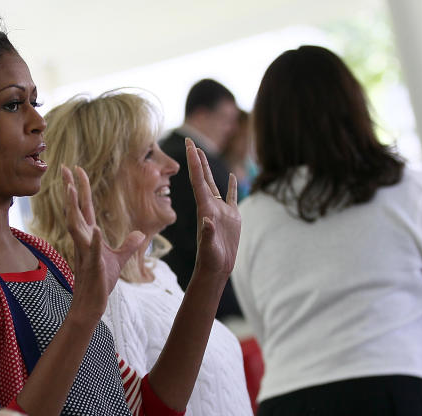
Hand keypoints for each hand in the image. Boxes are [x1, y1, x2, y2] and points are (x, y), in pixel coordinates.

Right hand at [62, 165, 145, 318]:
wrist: (92, 304)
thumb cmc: (101, 282)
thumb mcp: (119, 259)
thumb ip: (129, 245)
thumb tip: (139, 233)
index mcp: (89, 236)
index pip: (84, 207)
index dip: (80, 187)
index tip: (75, 168)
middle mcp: (83, 241)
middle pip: (75, 210)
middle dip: (70, 188)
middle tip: (64, 167)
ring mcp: (86, 252)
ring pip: (76, 226)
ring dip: (73, 208)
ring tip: (70, 189)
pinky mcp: (93, 266)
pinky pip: (93, 252)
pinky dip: (94, 241)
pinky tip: (95, 230)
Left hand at [185, 138, 240, 278]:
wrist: (216, 268)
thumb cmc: (211, 260)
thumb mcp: (208, 248)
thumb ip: (207, 234)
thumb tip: (207, 221)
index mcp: (204, 209)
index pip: (198, 181)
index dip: (194, 162)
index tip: (190, 145)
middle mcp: (210, 206)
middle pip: (202, 177)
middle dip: (196, 159)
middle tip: (190, 141)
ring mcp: (220, 210)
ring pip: (213, 183)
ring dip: (208, 168)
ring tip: (202, 152)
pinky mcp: (231, 217)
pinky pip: (230, 196)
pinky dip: (230, 185)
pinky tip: (231, 175)